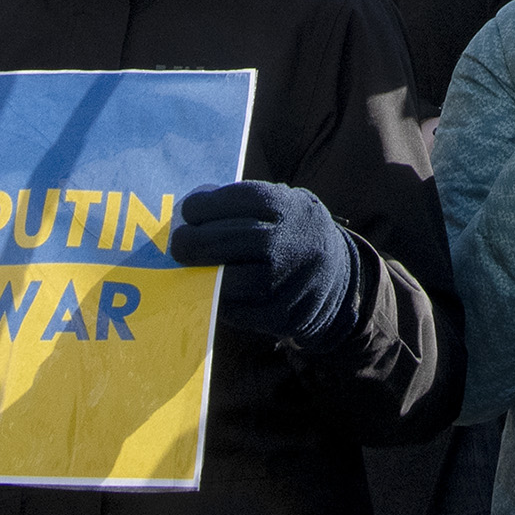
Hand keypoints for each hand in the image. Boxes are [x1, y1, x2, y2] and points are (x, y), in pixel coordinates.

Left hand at [170, 179, 362, 350]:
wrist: (337, 276)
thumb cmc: (291, 233)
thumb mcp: (283, 205)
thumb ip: (243, 205)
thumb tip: (187, 212)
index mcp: (291, 208)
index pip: (244, 199)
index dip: (208, 205)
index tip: (188, 211)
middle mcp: (293, 242)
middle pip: (237, 239)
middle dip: (198, 241)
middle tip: (178, 243)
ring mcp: (290, 281)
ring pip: (237, 280)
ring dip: (204, 273)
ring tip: (189, 267)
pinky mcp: (284, 314)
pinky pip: (241, 311)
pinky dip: (219, 300)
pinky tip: (209, 289)